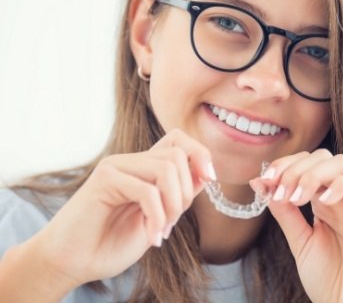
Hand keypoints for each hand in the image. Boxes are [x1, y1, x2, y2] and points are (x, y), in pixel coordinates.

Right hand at [29, 129, 214, 289]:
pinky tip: (152, 237)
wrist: (71, 262)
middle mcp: (130, 161)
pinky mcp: (104, 180)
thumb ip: (178, 195)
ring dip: (174, 205)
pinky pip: (147, 191)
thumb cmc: (111, 242)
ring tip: (162, 230)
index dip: (200, 153)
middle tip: (172, 222)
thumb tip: (206, 173)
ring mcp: (116, 167)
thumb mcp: (158, 219)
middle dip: (187, 192)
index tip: (210, 179)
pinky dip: (157, 218)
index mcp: (143, 168)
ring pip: (167, 168)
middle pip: (178, 154)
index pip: (178, 140)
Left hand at [251, 150, 342, 302]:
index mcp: (323, 200)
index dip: (285, 165)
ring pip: (342, 163)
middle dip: (295, 168)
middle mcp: (341, 197)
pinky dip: (341, 185)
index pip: (306, 163)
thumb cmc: (327, 278)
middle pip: (322, 157)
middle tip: (280, 190)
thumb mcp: (298, 239)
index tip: (264, 181)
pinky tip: (322, 202)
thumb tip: (260, 182)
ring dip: (313, 174)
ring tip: (297, 198)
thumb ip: (283, 211)